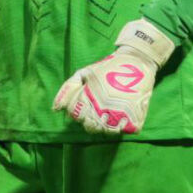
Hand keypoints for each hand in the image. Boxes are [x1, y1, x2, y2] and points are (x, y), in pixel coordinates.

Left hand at [52, 18, 175, 134]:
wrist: (136, 61)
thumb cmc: (107, 67)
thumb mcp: (84, 73)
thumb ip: (68, 89)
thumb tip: (56, 109)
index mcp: (88, 97)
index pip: (75, 116)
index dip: (78, 111)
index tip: (86, 103)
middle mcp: (102, 108)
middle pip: (90, 127)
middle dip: (91, 120)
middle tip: (99, 109)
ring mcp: (119, 114)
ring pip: (106, 131)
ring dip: (107, 124)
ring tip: (110, 112)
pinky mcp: (135, 118)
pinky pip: (124, 130)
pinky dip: (123, 125)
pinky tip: (123, 115)